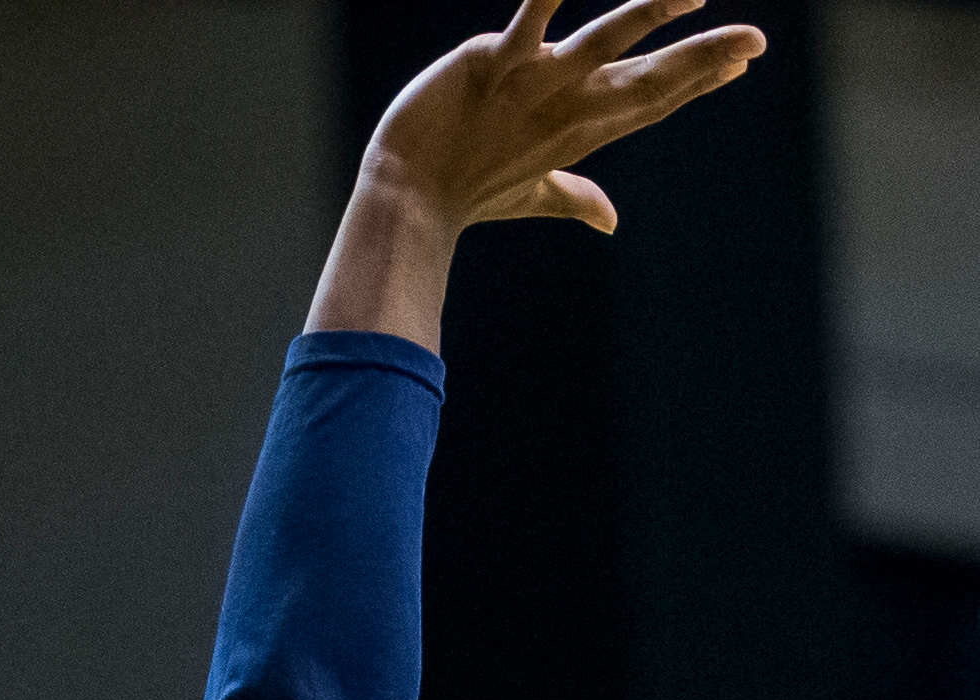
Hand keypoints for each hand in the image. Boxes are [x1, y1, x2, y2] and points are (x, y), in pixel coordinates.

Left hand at [366, 0, 763, 241]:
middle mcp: (565, 110)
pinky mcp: (494, 65)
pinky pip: (530, 19)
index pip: (650, 102)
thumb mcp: (529, 194)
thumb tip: (609, 221)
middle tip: (752, 40)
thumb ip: (574, 197)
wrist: (403, 203)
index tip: (739, 60)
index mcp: (579, 133)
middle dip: (701, 59)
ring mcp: (533, 87)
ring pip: (605, 43)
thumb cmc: (464, 192)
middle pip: (646, 80)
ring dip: (650, 14)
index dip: (697, 82)